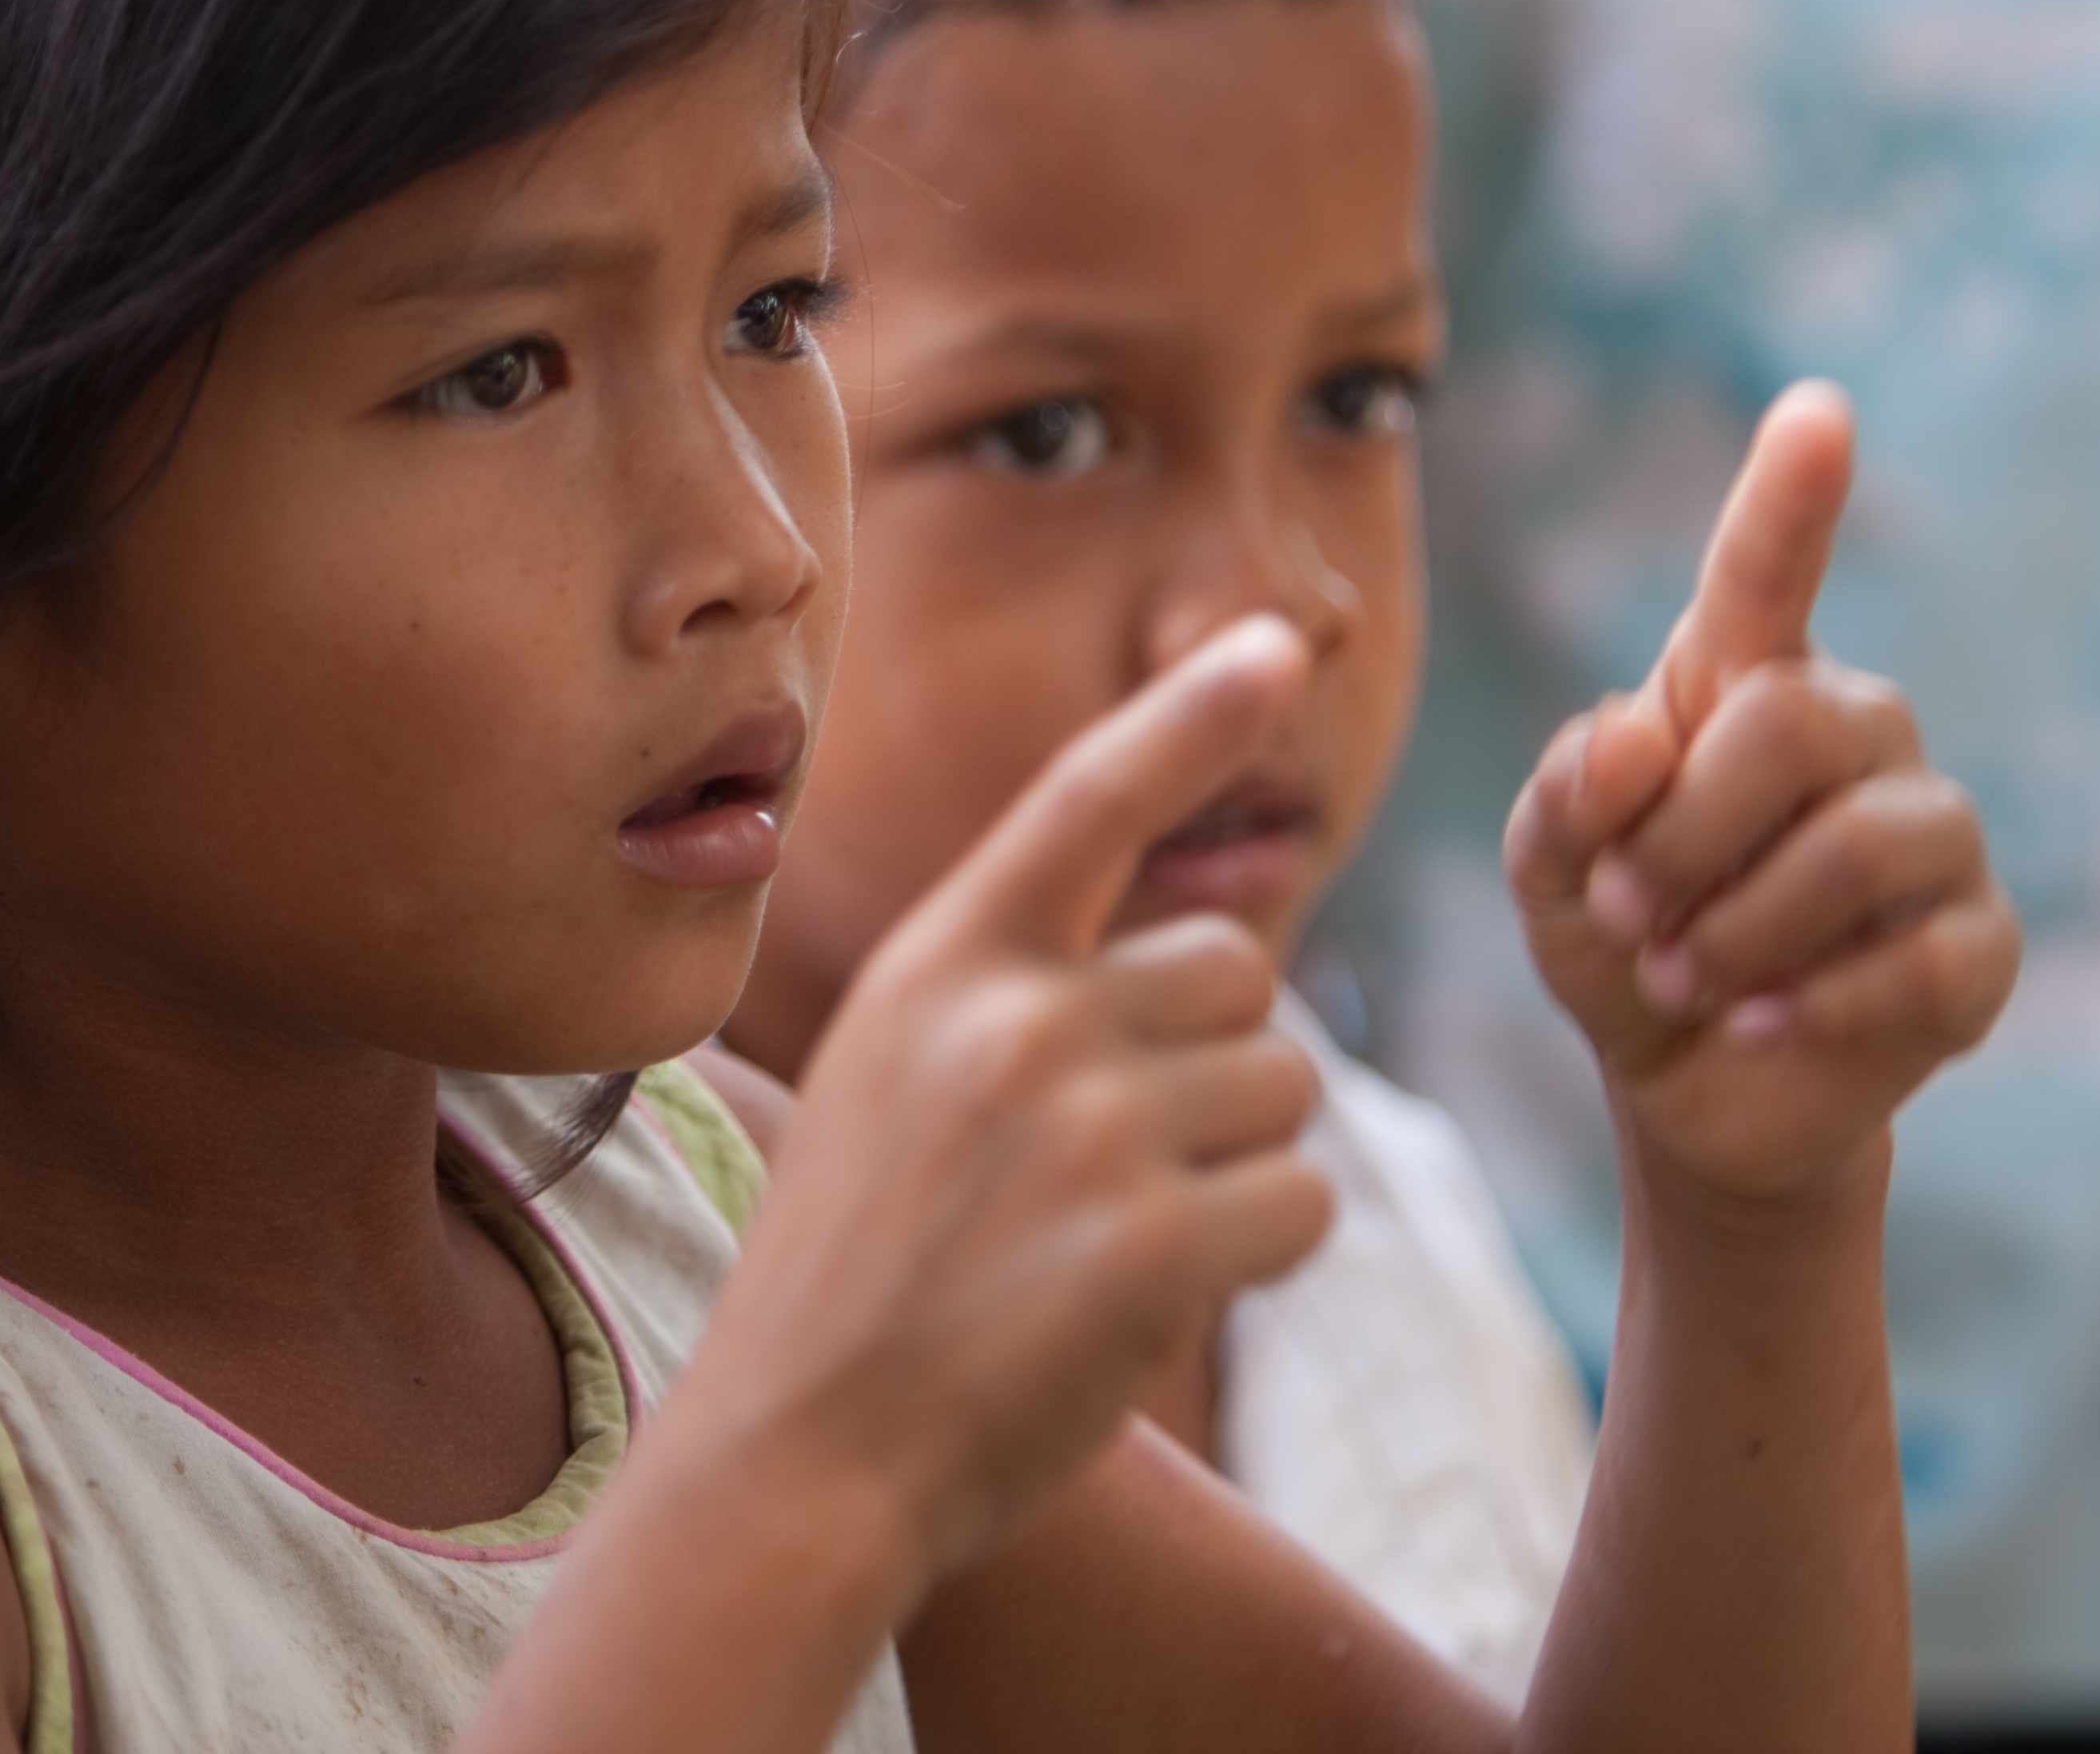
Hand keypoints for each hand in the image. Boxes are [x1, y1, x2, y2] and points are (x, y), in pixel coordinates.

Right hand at [688, 615, 1333, 1594]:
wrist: (796, 1458)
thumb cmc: (855, 1279)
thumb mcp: (888, 1082)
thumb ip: (1014, 997)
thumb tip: (1210, 956)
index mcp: (940, 964)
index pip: (1087, 797)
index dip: (1190, 712)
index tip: (1272, 640)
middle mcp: (1016, 1019)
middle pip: (1238, 974)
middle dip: (1214, 1065)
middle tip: (1112, 1170)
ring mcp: (1085, 1129)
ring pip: (1287, 1090)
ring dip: (1240, 1166)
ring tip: (1111, 1243)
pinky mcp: (1153, 1246)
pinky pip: (1302, 1203)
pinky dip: (1261, 1255)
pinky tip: (1150, 1302)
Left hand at [1504, 381, 2018, 1206]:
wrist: (1683, 1084)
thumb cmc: (1619, 940)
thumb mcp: (1549, 869)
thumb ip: (1567, 794)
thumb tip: (1633, 742)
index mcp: (1745, 686)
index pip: (1769, 574)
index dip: (1791, 496)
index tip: (1815, 413)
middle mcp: (1858, 734)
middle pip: (1788, 725)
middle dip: (1682, 837)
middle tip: (1628, 915)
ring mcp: (1935, 836)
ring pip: (1855, 847)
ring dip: (1733, 931)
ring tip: (1680, 976)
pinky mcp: (1979, 946)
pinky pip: (1918, 959)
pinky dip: (1814, 1004)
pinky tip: (1763, 1020)